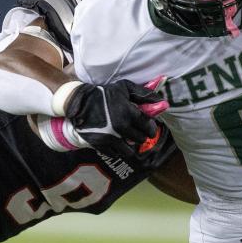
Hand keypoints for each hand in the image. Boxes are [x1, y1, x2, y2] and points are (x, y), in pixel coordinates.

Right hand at [29, 99, 165, 153]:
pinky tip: (116, 143)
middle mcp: (121, 128)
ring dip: (130, 146)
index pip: (148, 127)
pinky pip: (115, 154)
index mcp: (129, 113)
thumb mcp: (125, 88)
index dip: (150, 127)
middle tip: (137, 132)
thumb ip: (144, 94)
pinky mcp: (100, 145)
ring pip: (129, 151)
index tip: (148, 127)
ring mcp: (110, 138)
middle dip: (141, 136)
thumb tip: (162, 102)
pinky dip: (117, 150)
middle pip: (140, 139)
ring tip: (127, 139)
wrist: (80, 103)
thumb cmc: (104, 94)